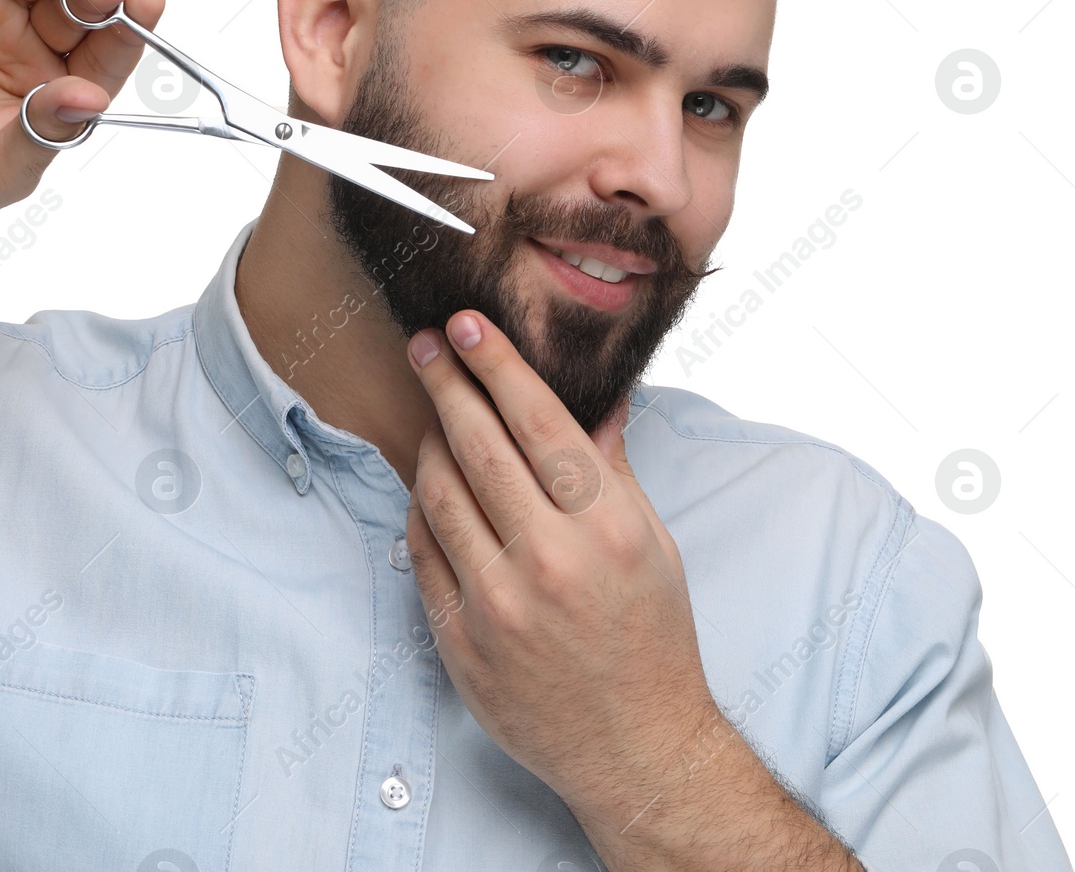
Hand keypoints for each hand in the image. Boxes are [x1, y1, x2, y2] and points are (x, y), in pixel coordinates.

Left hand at [404, 310, 862, 870]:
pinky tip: (430, 488)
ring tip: (431, 417)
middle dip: (445, 383)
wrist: (635, 749)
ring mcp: (497, 605)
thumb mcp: (653, 546)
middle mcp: (549, 561)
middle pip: (477, 447)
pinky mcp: (459, 641)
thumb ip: (613, 469)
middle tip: (424, 345)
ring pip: (438, 494)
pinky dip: (421, 511)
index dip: (496, 364)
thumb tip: (597, 397)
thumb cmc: (652, 640)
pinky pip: (422, 553)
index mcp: (607, 529)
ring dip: (429, 444)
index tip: (466, 324)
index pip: (539, 423)